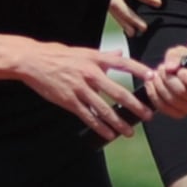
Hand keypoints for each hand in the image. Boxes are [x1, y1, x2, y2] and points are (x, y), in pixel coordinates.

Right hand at [18, 43, 156, 140]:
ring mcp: (80, 88)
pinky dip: (100, 127)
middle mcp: (91, 73)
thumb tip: (120, 54)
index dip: (139, 70)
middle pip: (118, 92)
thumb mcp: (83, 51)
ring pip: (104, 109)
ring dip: (119, 123)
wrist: (34, 61)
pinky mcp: (69, 101)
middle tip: (148, 115)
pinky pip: (88, 117)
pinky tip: (109, 135)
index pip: (123, 63)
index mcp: (95, 58)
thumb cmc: (59, 55)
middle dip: (135, 106)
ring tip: (129, 132)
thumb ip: (104, 56)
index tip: (153, 77)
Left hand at [141, 45, 186, 119]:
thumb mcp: (181, 52)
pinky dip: (154, 96)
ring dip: (159, 87)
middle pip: (183, 93)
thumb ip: (175, 56)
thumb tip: (170, 67)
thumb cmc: (184, 61)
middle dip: (168, 79)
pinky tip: (150, 84)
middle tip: (161, 68)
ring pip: (172, 101)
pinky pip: (165, 109)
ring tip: (155, 75)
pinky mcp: (179, 113)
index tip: (180, 71)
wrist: (181, 71)